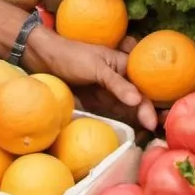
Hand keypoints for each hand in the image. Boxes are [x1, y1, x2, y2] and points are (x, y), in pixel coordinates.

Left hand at [29, 30, 157, 132]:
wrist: (42, 58)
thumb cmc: (70, 55)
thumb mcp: (95, 66)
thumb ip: (116, 83)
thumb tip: (138, 100)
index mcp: (123, 66)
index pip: (144, 87)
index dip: (150, 104)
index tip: (152, 123)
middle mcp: (119, 81)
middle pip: (138, 101)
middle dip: (146, 116)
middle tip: (152, 134)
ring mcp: (108, 93)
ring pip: (127, 110)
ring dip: (135, 123)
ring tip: (143, 139)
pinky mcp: (97, 103)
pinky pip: (112, 115)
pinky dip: (120, 124)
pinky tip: (126, 135)